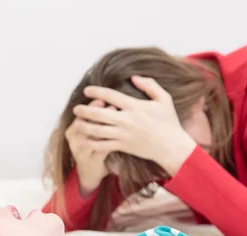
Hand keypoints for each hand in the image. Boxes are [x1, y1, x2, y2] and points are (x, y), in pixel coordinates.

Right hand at [66, 99, 114, 196]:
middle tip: (112, 107)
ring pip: (91, 137)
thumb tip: (103, 98)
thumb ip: (93, 117)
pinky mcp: (90, 161)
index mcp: (72, 130)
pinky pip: (100, 150)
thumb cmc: (93, 147)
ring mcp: (81, 152)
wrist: (90, 171)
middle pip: (83, 125)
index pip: (80, 115)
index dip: (91, 106)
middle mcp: (73, 141)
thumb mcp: (88, 132)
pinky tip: (119, 137)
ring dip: (104, 128)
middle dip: (97, 115)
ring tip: (117, 121)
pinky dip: (109, 142)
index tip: (103, 98)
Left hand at [72, 76, 197, 175]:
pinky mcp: (122, 146)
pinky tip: (83, 140)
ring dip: (84, 126)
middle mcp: (126, 120)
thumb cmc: (168, 122)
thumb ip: (150, 85)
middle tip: (76, 109)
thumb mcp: (164, 99)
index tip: (87, 90)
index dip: (96, 91)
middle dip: (85, 110)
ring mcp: (123, 134)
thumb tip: (134, 77)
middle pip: (99, 114)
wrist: (171, 146)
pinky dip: (91, 143)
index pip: (111, 96)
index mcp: (135, 106)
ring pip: (97, 130)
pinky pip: (103, 145)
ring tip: (76, 123)